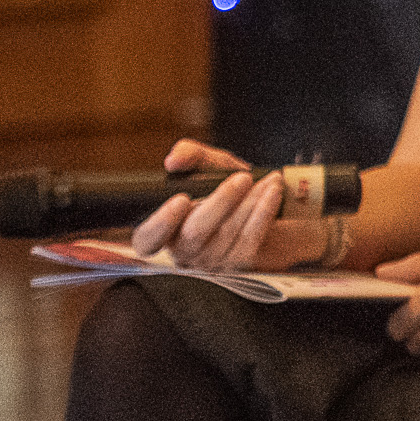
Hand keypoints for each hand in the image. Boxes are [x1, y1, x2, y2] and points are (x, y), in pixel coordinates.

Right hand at [127, 140, 318, 272]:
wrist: (265, 208)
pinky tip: (273, 193)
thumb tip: (175, 159)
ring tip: (267, 180)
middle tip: (242, 178)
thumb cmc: (227, 187)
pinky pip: (250, 239)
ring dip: (251, 202)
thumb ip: (191, 155)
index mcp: (165, 230)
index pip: (146, 240)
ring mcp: (210, 262)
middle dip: (221, 201)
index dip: (158, 224)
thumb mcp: (209, 165)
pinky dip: (264, 212)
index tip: (181, 199)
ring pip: (227, 234)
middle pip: (194, 233)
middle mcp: (183, 250)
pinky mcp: (237, 265)